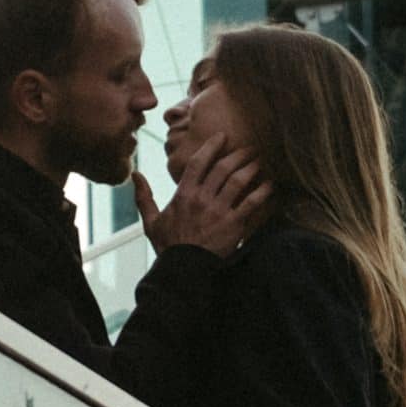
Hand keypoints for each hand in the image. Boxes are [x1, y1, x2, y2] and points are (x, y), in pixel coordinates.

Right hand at [134, 139, 271, 256]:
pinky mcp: (233, 225)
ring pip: (238, 181)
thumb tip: (135, 174)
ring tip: (260, 161)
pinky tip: (270, 184)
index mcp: (183, 195)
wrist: (183, 270)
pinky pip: (251, 203)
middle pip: (223, 168)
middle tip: (249, 148)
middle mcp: (202, 199)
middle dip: (238, 154)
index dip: (212, 146)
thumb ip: (144, 195)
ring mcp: (218, 211)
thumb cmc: (168, 246)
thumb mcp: (151, 220)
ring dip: (251, 167)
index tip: (223, 136)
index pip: (198, 162)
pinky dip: (262, 191)